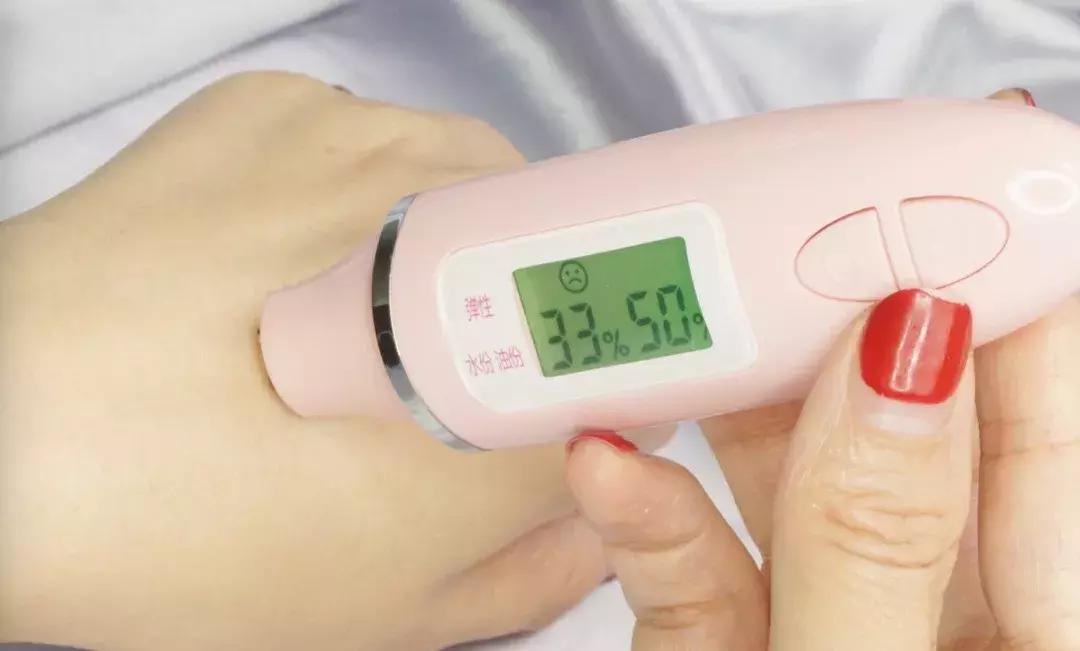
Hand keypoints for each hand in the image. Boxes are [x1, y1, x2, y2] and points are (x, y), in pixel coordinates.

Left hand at [0, 73, 670, 649]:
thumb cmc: (170, 541)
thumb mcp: (374, 607)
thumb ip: (524, 574)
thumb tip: (600, 516)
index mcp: (479, 332)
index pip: (634, 334)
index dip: (617, 378)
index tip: (572, 420)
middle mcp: (443, 208)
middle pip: (564, 247)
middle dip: (533, 319)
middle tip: (445, 393)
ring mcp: (352, 133)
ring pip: (482, 180)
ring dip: (459, 248)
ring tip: (361, 326)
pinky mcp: (274, 105)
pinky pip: (384, 136)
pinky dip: (376, 192)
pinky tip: (303, 262)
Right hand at [569, 283, 1079, 648]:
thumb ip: (873, 547)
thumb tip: (894, 365)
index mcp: (1044, 637)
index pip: (1046, 433)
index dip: (1001, 301)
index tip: (942, 200)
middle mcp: (937, 618)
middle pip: (905, 437)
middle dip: (842, 325)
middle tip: (788, 232)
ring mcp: (825, 626)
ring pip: (793, 481)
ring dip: (729, 403)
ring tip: (687, 324)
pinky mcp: (726, 649)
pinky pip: (694, 562)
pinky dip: (647, 510)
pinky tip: (609, 464)